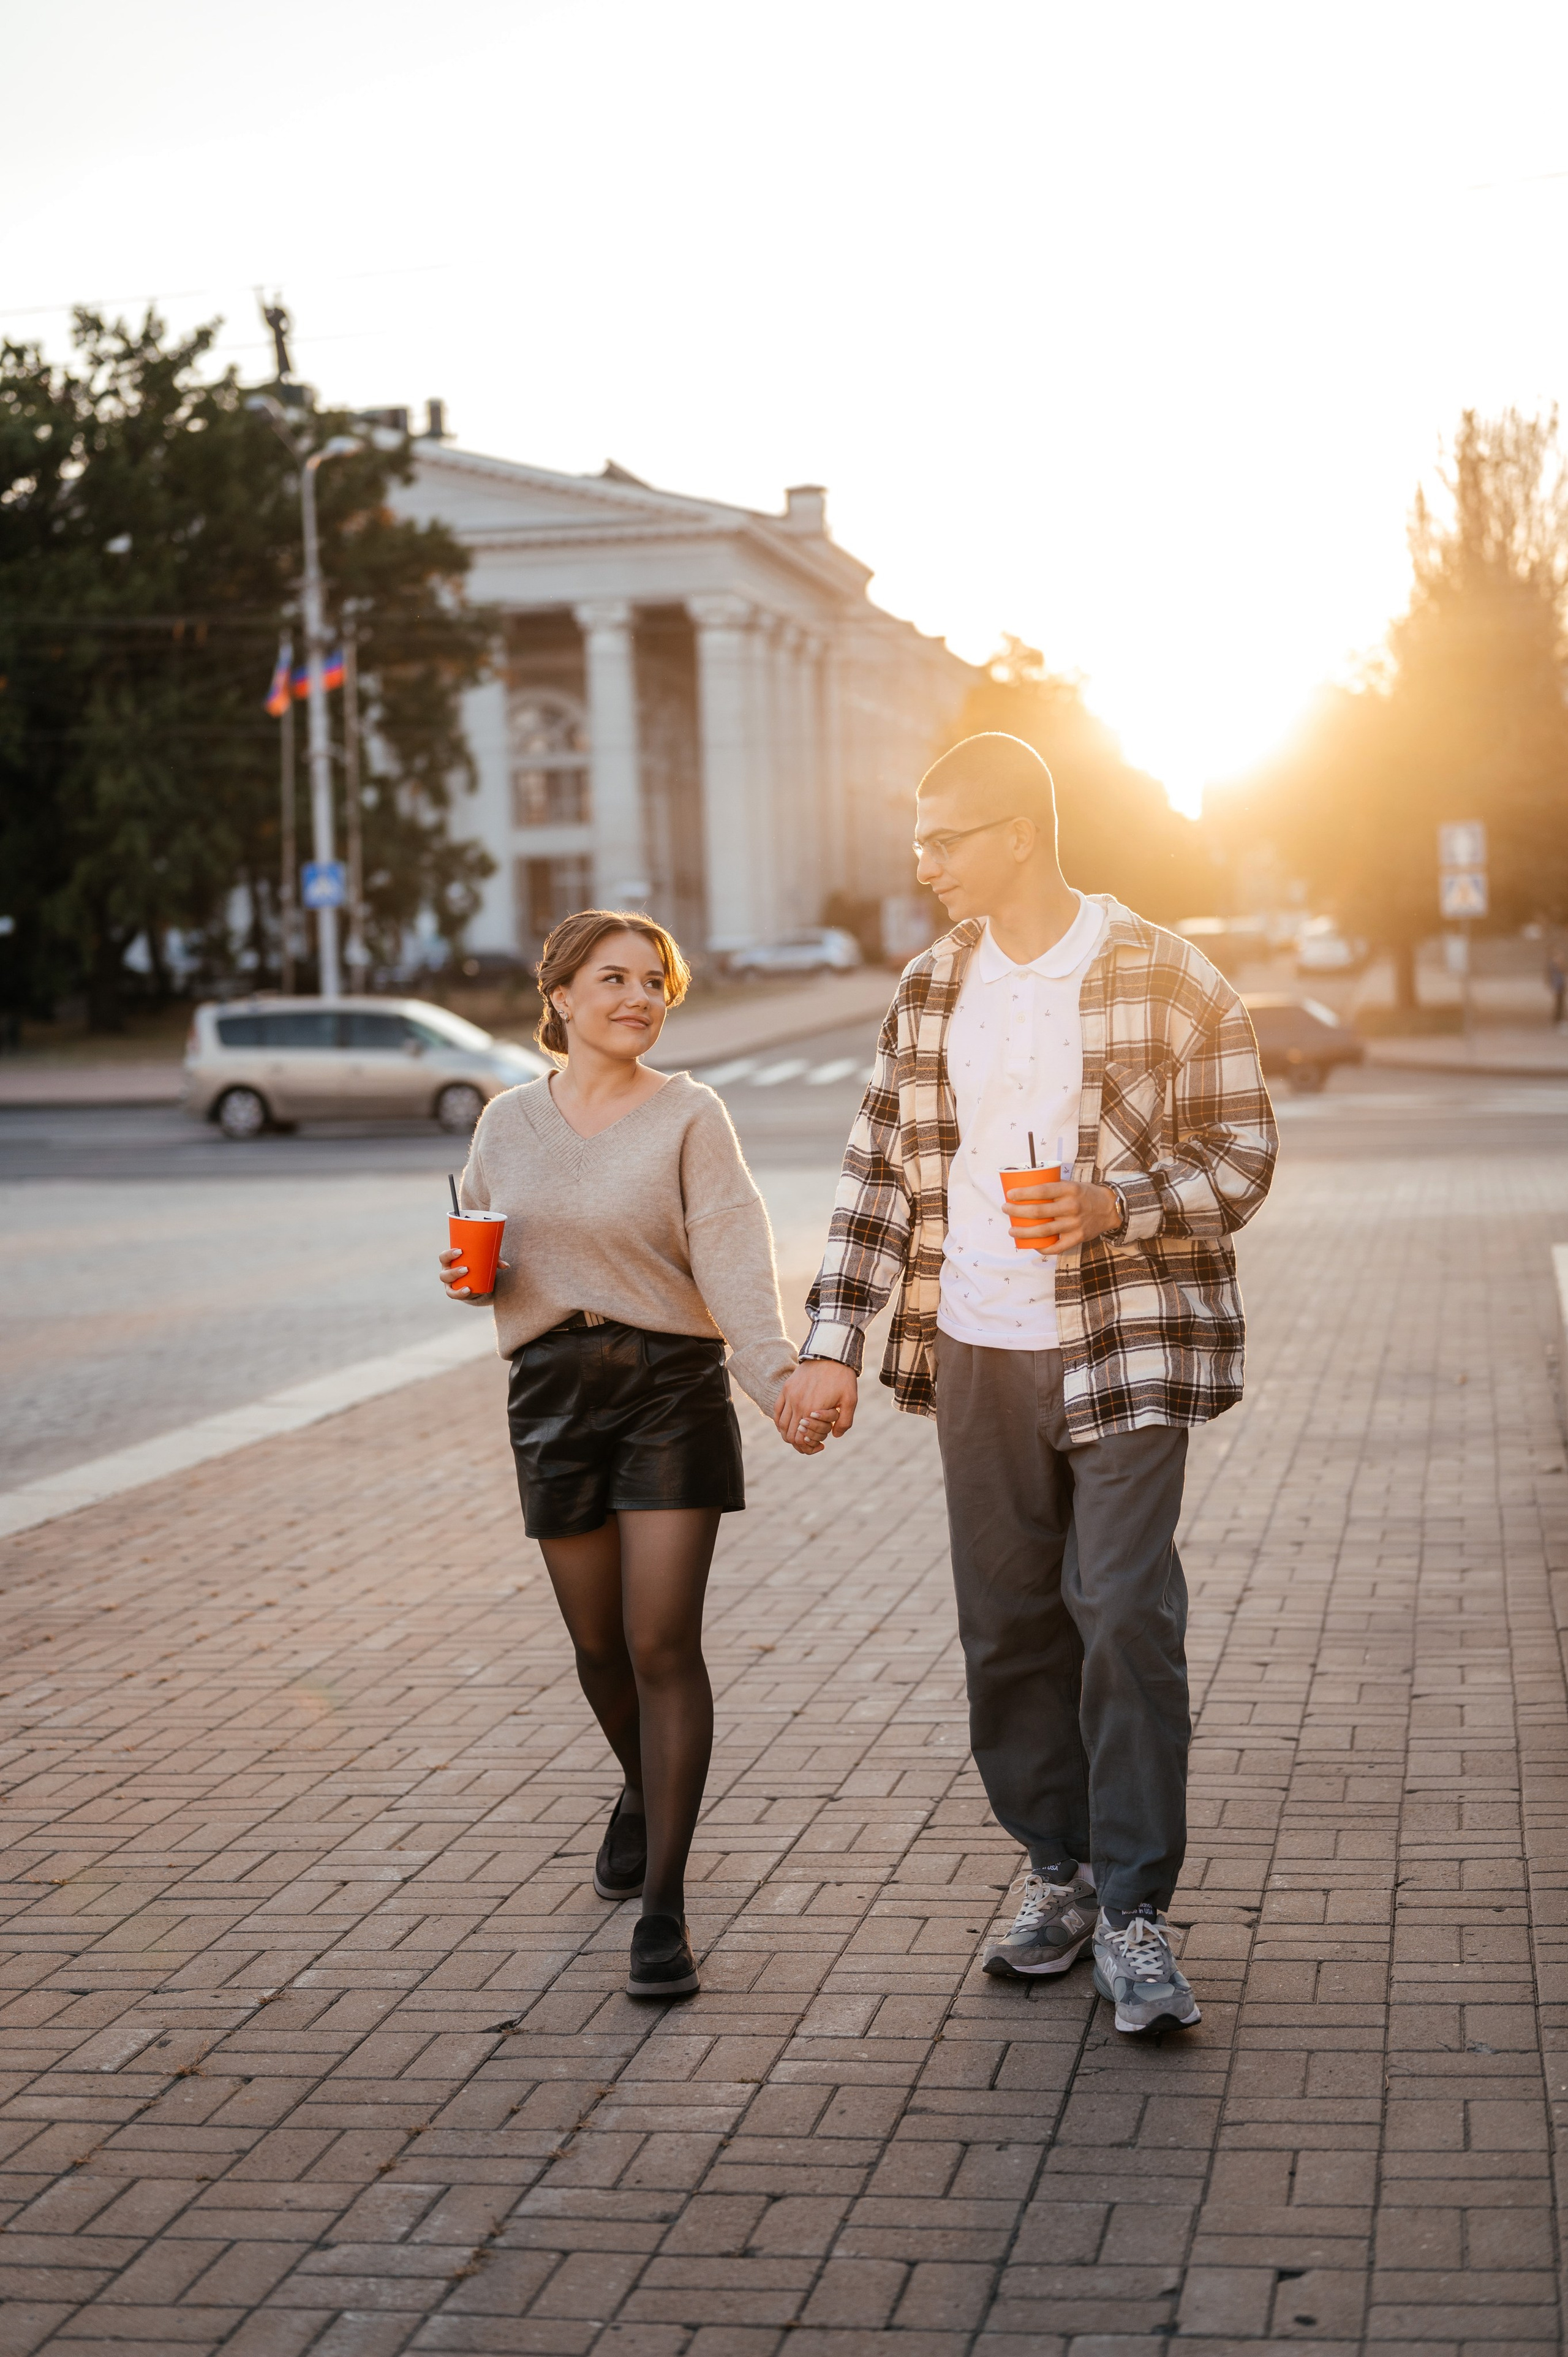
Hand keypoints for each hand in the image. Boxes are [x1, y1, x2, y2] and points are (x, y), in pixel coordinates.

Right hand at [439, 1243, 504, 1300]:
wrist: (474, 1280)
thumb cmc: (476, 1264)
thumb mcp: (483, 1260)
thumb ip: (495, 1260)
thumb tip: (506, 1266)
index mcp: (449, 1261)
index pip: (443, 1257)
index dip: (449, 1254)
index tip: (460, 1251)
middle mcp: (446, 1272)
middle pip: (445, 1274)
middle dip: (454, 1272)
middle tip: (466, 1269)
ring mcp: (449, 1284)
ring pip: (449, 1286)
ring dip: (458, 1285)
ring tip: (468, 1284)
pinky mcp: (455, 1292)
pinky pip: (454, 1295)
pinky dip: (460, 1294)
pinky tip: (468, 1291)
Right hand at [774, 1360, 858, 1453]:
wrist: (831, 1355)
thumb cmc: (843, 1378)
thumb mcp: (851, 1400)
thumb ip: (845, 1422)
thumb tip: (834, 1436)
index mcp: (812, 1411)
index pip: (801, 1440)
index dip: (808, 1448)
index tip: (820, 1446)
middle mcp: (797, 1405)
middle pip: (789, 1436)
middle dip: (799, 1444)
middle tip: (811, 1442)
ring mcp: (789, 1396)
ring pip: (781, 1425)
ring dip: (788, 1434)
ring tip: (801, 1434)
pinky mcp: (786, 1389)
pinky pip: (776, 1411)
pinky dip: (780, 1422)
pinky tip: (788, 1425)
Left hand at [1004, 1178, 1121, 1254]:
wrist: (1110, 1208)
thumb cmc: (1085, 1194)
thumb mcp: (1072, 1184)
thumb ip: (1053, 1188)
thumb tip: (1026, 1190)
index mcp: (1069, 1190)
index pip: (1041, 1191)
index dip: (1023, 1194)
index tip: (1010, 1195)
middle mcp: (1071, 1206)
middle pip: (1038, 1212)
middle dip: (1017, 1211)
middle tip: (1006, 1209)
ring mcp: (1074, 1224)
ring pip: (1043, 1231)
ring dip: (1023, 1232)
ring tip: (1012, 1230)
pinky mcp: (1078, 1238)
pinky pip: (1057, 1247)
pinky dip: (1042, 1248)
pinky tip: (1032, 1245)